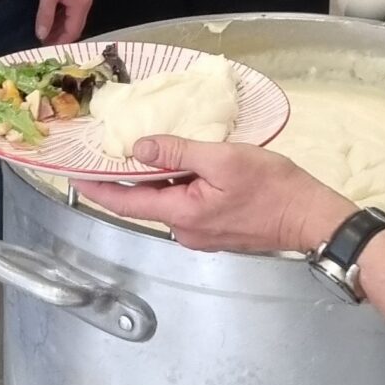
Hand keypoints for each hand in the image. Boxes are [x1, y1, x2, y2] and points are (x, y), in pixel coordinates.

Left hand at [35, 0, 90, 44]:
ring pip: (70, 17)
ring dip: (57, 26)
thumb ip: (45, 14)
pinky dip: (58, 15)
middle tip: (42, 45)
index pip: (72, 32)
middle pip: (72, 26)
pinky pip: (68, 8)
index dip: (60, 43)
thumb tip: (41, 35)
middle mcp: (84, 3)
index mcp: (80, 6)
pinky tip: (48, 18)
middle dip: (58, 36)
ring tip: (43, 33)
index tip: (45, 51)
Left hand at [83, 138, 352, 254]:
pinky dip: (178, 186)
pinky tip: (183, 166)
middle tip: (107, 151)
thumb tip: (139, 149)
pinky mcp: (216, 231)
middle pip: (144, 202)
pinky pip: (186, 206)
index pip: (126, 202)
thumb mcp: (224, 160)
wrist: (312, 220)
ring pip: (167, 203)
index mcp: (182, 214)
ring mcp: (201, 234)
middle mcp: (185, 231)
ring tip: (144, 151)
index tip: (73, 175)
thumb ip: (179, 153)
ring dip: (156, 180)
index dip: (96, 188)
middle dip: (126, 178)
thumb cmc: (274, 188)